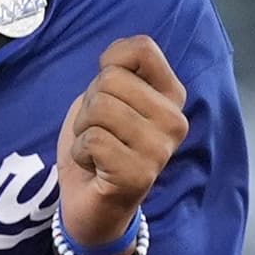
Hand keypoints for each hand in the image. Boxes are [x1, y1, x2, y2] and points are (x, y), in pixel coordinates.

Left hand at [55, 33, 186, 250]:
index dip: (110, 62)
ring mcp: (160, 149)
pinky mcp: (139, 174)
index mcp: (172, 95)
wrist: (92, 205)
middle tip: (99, 131)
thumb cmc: (99, 145)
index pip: (142, 49)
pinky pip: (92, 140)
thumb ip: (118, 70)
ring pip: (99, 108)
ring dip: (83, 130)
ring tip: (97, 149)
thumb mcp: (108, 97)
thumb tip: (114, 58)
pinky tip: (95, 168)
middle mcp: (174, 120)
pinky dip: (80, 152)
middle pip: (110, 79)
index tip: (105, 90)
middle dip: (89, 105)